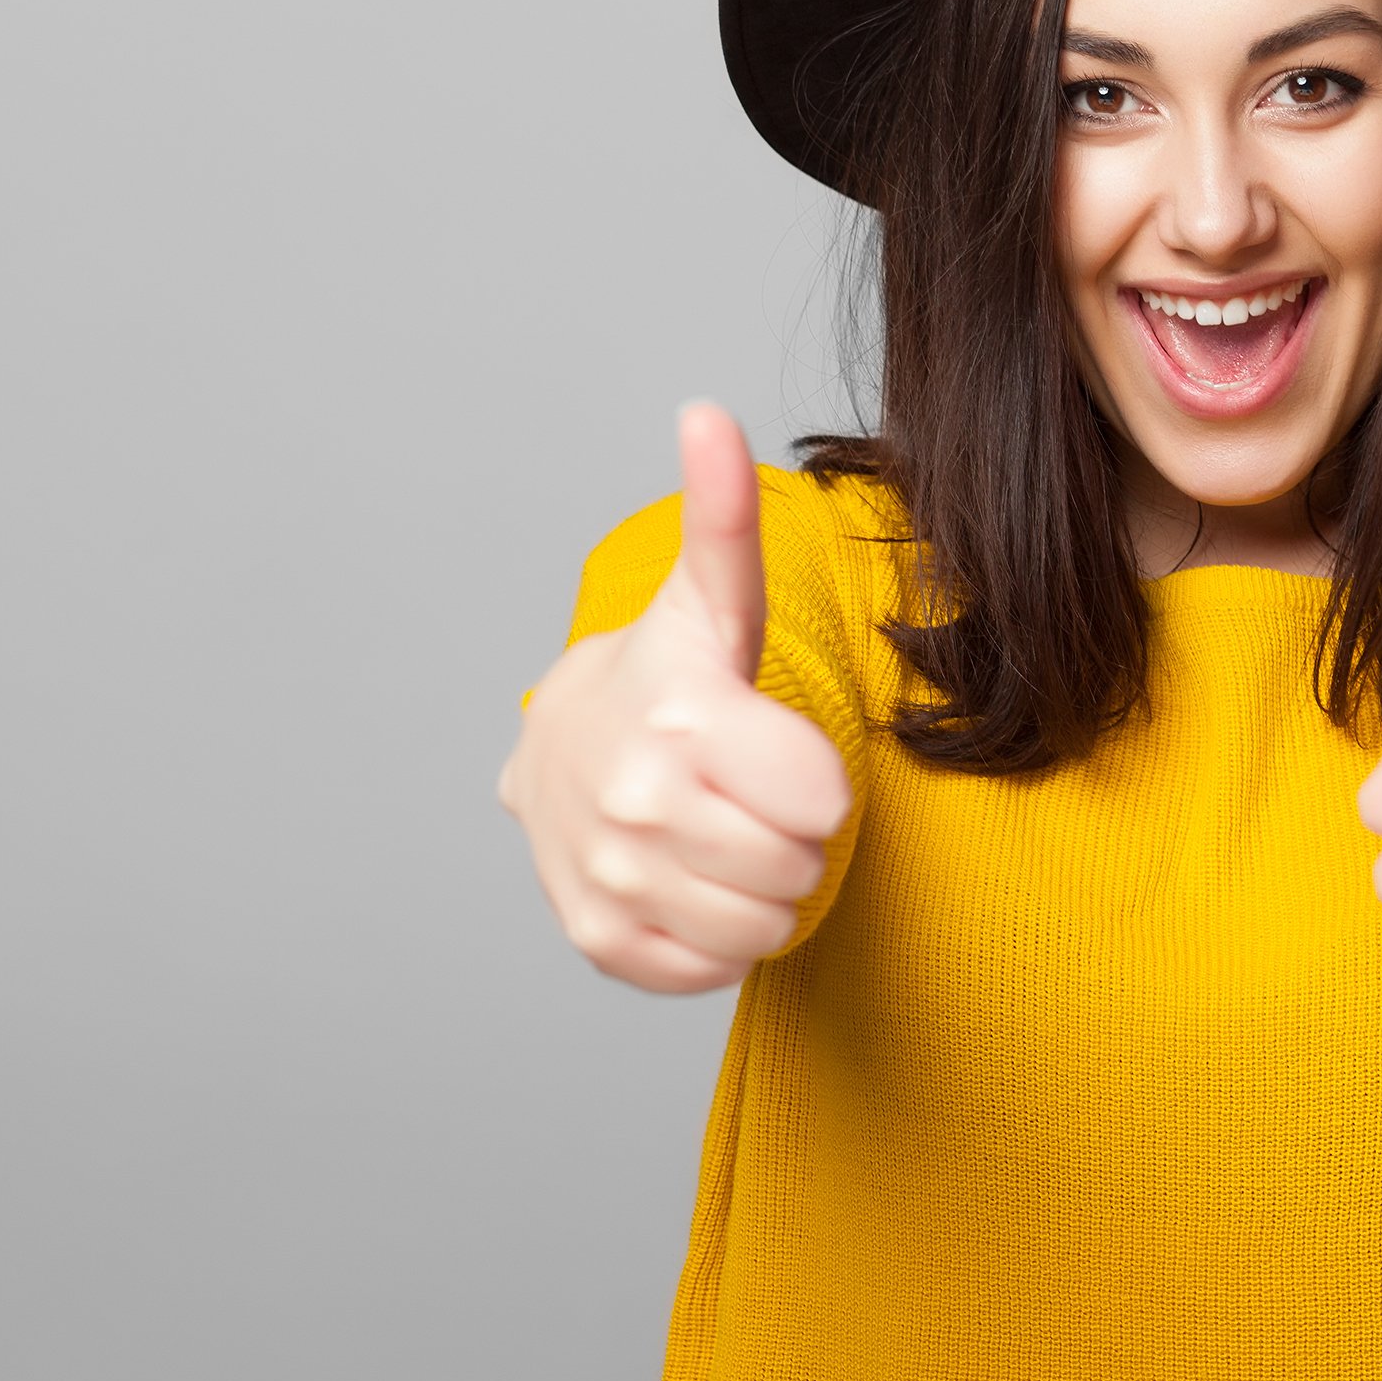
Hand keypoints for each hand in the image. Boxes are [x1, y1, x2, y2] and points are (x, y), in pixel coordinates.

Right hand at [498, 403, 852, 992]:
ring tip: (726, 835)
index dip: (817, 782)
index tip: (776, 752)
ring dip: (762, 892)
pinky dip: (715, 937)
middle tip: (751, 797)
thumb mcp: (707, 600)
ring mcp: (610, 875)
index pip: (821, 801)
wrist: (560, 749)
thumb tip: (708, 412)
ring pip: (762, 928)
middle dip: (792, 838)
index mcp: (681, 718)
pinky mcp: (598, 937)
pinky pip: (709, 967)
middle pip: (797, 867)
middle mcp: (637, 802)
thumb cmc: (666, 677)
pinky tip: (689, 879)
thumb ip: (722, 518)